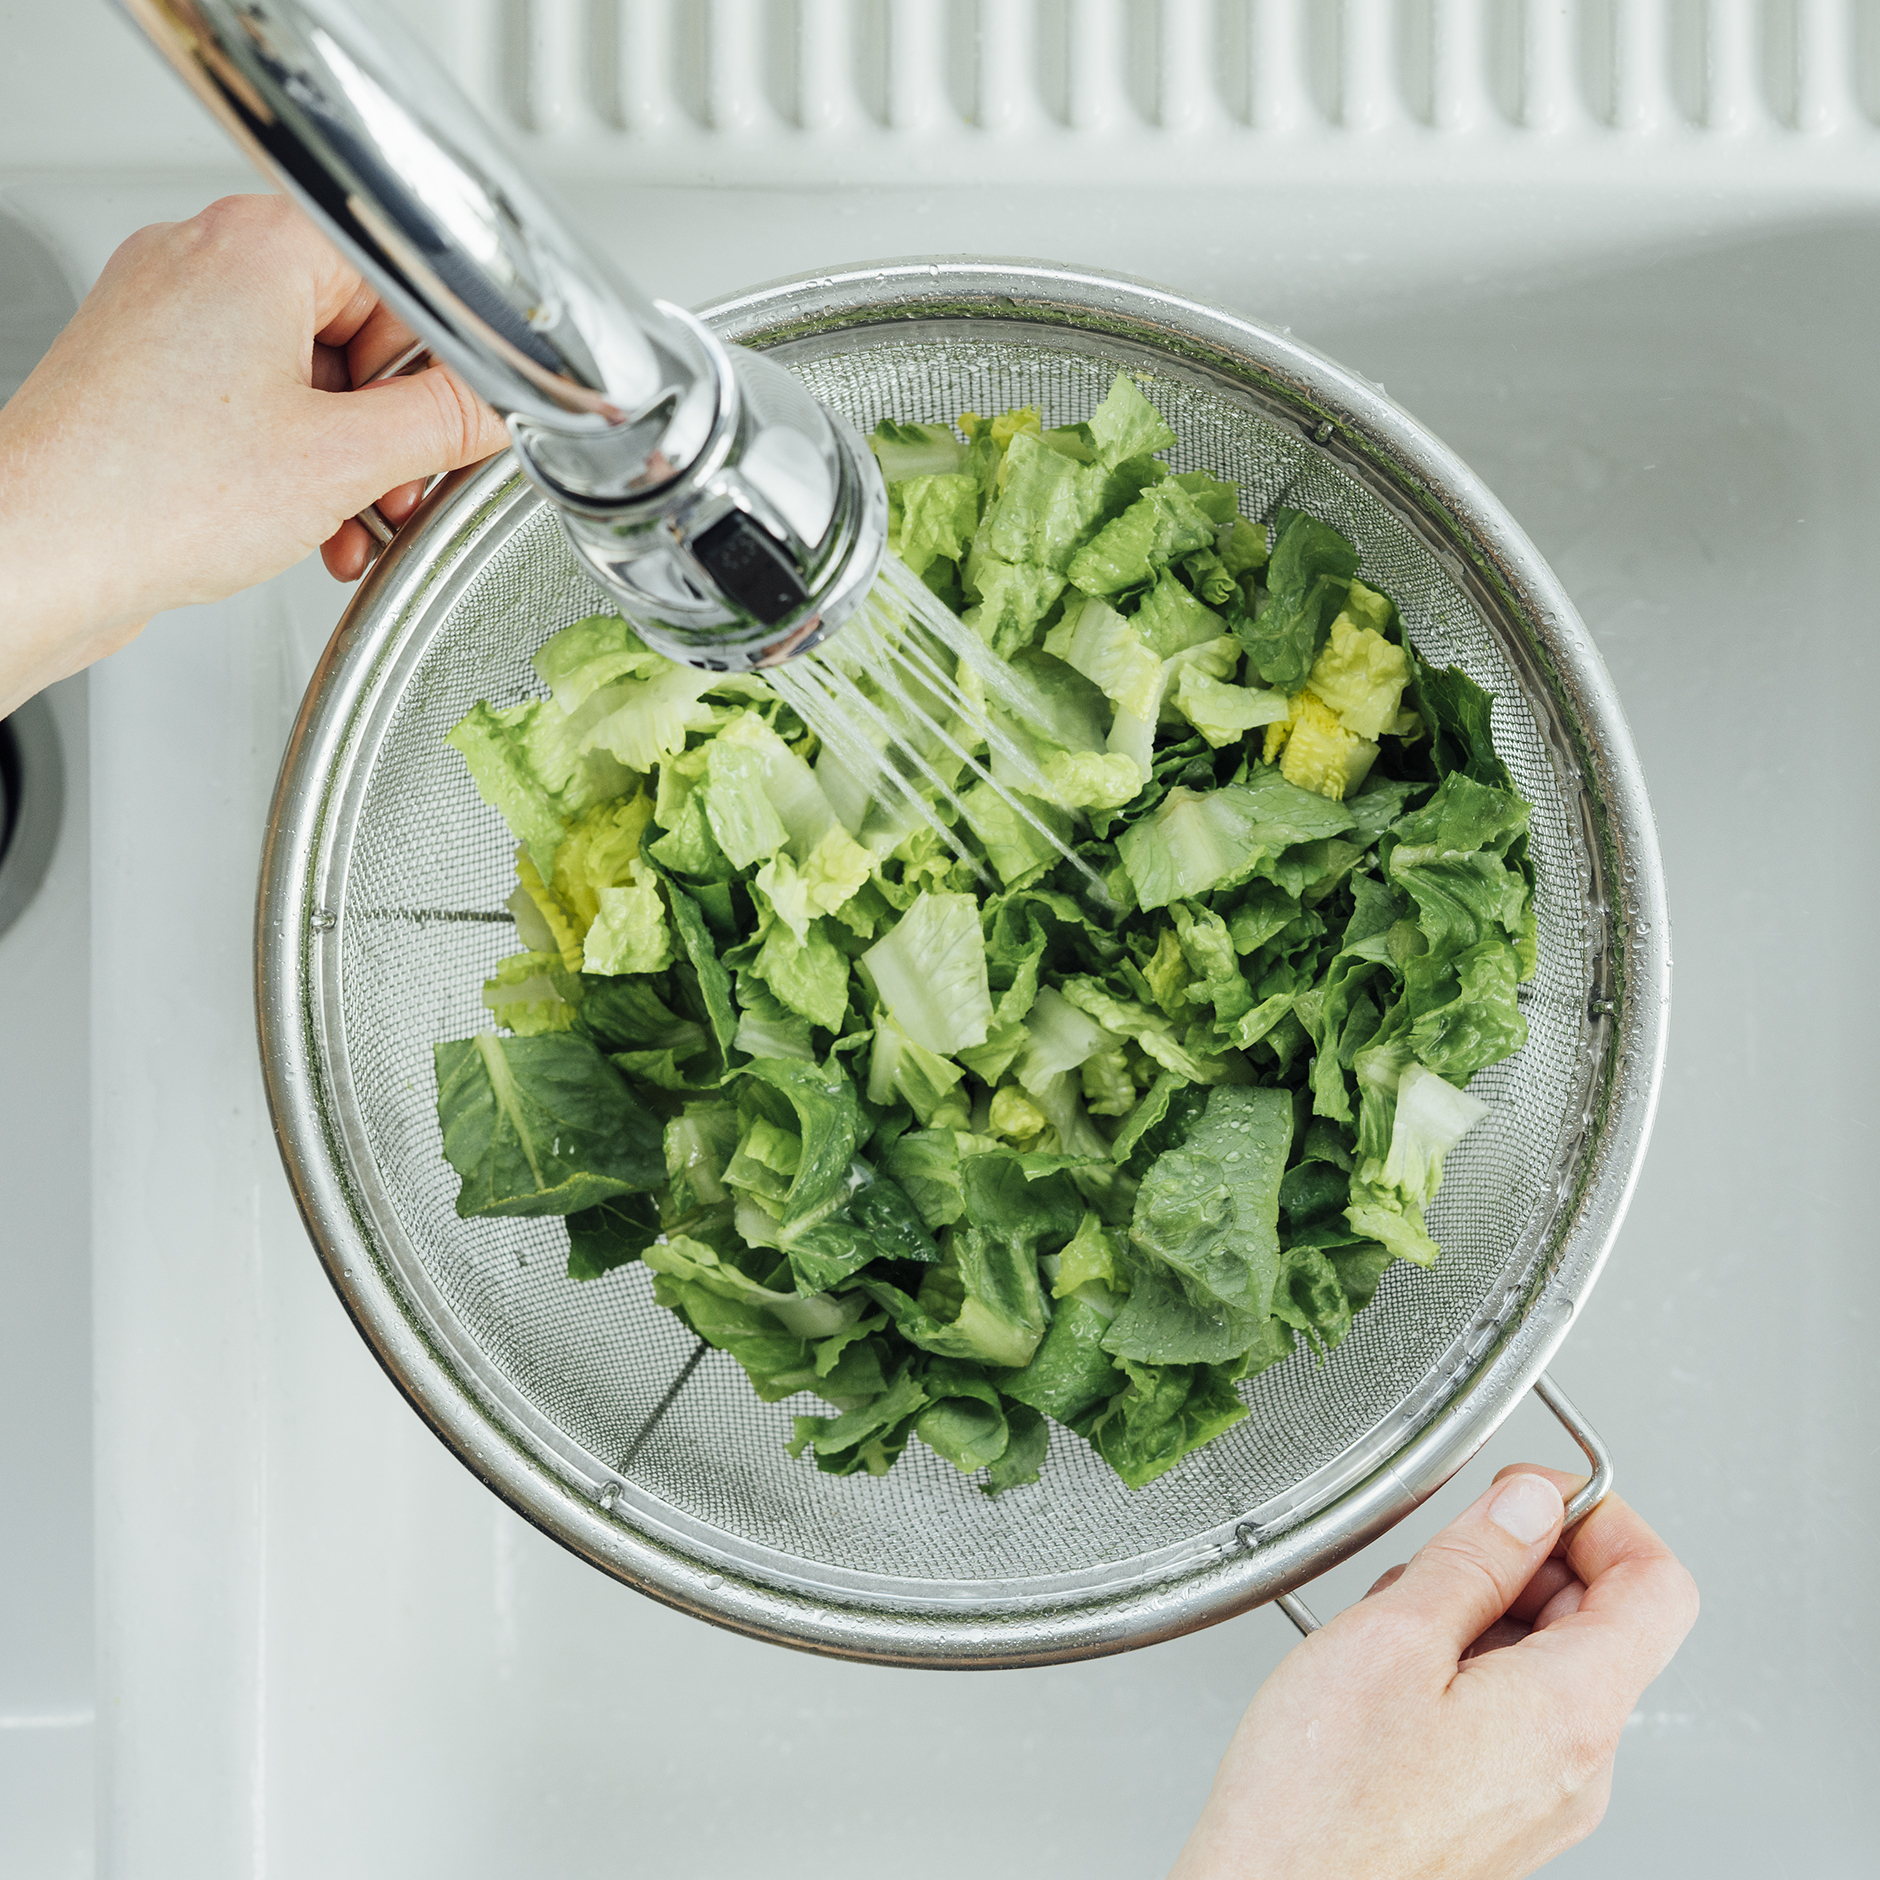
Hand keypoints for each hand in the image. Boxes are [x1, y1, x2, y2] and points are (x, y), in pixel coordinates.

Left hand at [0, 193, 508, 716]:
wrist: (39, 552)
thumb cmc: (148, 492)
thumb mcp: (345, 461)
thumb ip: (444, 425)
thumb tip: (495, 412)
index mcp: (258, 244)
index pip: (403, 282)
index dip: (440, 370)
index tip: (453, 430)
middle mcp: (204, 261)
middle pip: (356, 333)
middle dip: (386, 430)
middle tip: (394, 488)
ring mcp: (168, 316)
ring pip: (307, 378)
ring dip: (344, 461)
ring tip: (343, 520)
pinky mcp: (148, 373)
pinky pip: (252, 404)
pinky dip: (289, 464)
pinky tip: (302, 524)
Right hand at [1169, 1465, 1698, 1879]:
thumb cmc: (1321, 1811)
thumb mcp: (1391, 1641)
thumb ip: (1473, 1560)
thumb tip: (1528, 1505)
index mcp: (1571, 1713)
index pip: (1658, 1585)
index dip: (1600, 1516)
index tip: (1529, 1494)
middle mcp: (1577, 1764)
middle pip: (1599, 1620)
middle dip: (1519, 1563)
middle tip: (1433, 1556)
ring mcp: (1541, 1798)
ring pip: (1544, 1664)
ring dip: (1475, 1615)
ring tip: (1387, 1628)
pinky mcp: (1498, 1816)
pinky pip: (1509, 1714)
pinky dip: (1457, 1670)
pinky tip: (1383, 1679)